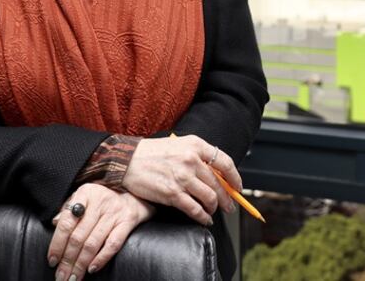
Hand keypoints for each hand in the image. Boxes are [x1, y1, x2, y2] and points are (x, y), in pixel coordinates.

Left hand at [47, 183, 155, 280]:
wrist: (135, 198)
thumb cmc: (103, 201)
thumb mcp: (84, 198)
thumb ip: (69, 210)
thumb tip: (54, 223)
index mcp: (85, 194)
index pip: (66, 222)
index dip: (57, 244)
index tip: (52, 261)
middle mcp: (99, 202)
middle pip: (79, 237)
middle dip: (68, 260)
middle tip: (61, 276)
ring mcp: (114, 212)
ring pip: (93, 243)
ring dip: (81, 264)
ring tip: (74, 278)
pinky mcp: (127, 222)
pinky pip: (113, 244)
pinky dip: (102, 258)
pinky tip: (92, 269)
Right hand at [121, 134, 241, 225]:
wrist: (126, 160)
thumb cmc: (152, 153)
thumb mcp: (179, 145)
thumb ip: (197, 156)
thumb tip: (216, 174)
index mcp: (195, 145)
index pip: (224, 162)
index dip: (234, 177)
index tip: (237, 186)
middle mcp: (191, 160)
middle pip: (218, 184)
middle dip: (227, 198)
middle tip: (229, 205)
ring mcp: (182, 178)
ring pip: (209, 198)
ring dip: (215, 208)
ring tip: (213, 211)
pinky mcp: (172, 194)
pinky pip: (195, 209)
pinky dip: (203, 217)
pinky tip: (204, 219)